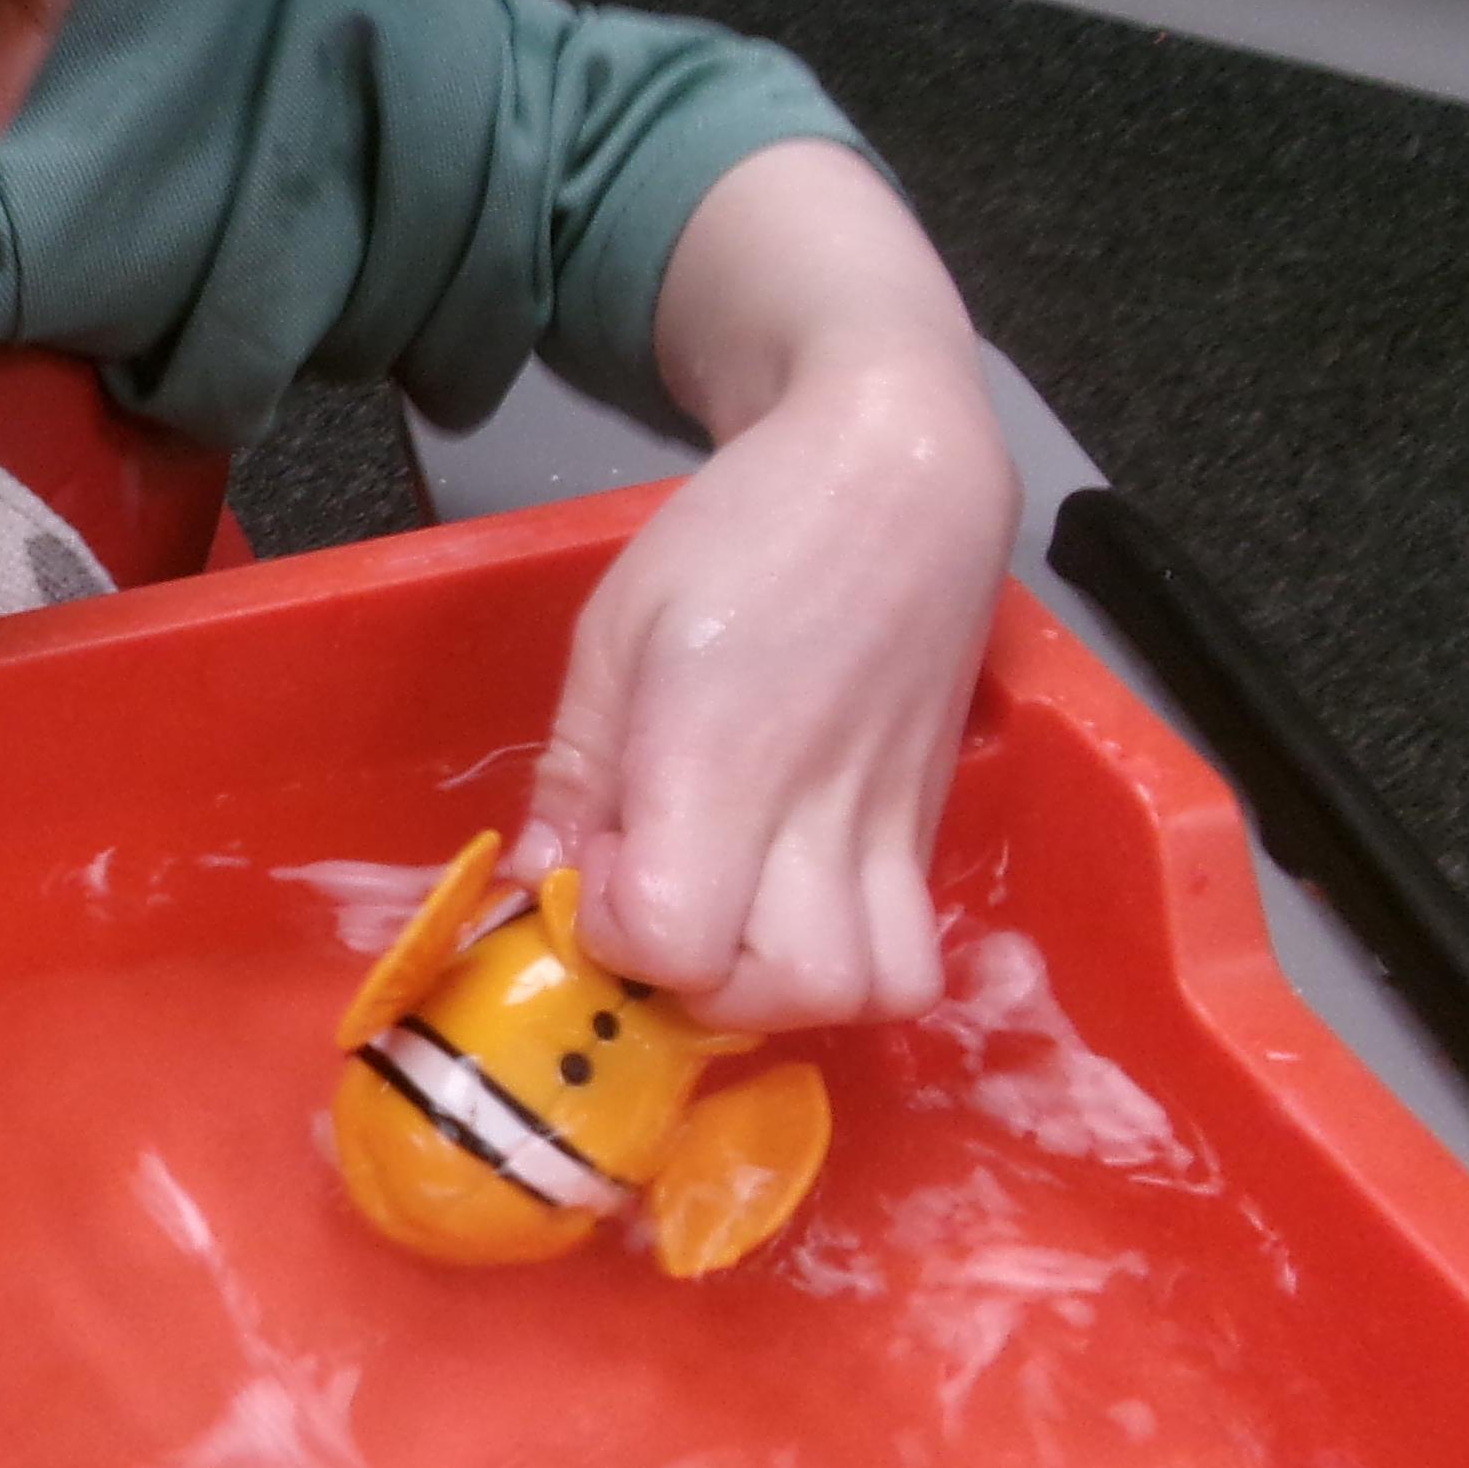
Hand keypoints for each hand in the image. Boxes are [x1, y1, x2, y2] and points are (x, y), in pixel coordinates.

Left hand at [521, 144, 1018, 1032]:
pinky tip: (789, 905)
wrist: (896, 475)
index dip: (616, 934)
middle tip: (660, 907)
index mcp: (722, 756)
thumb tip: (536, 884)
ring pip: (872, 992)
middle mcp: (822, 810)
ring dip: (790, 991)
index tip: (596, 871)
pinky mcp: (931, 825)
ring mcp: (893, 825)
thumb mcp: (614, 632)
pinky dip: (853, 966)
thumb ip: (576, 771)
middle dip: (701, 986)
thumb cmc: (735, 533)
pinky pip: (915, 954)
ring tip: (733, 924)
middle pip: (781, 992)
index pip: (676, 938)